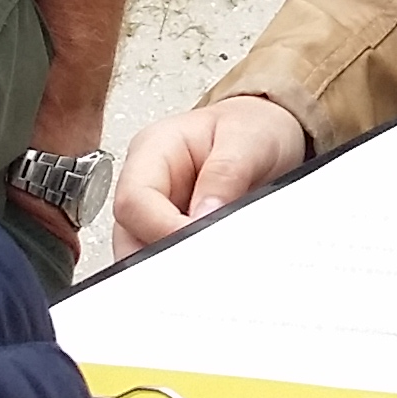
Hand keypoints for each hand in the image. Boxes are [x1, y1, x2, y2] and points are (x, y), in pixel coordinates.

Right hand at [114, 93, 308, 253]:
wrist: (268, 133)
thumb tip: (202, 217)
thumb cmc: (254, 128)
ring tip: (213, 265)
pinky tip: (208, 269)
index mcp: (153, 150)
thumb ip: (224, 176)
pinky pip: (164, 261)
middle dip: (162, 258)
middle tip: (206, 266)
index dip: (162, 230)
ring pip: (141, 255)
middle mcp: (146, 183)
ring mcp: (155, 211)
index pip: (134, 201)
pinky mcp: (170, 232)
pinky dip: (184, 270)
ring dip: (174, 267)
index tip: (200, 244)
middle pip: (128, 235)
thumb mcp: (249, 142)